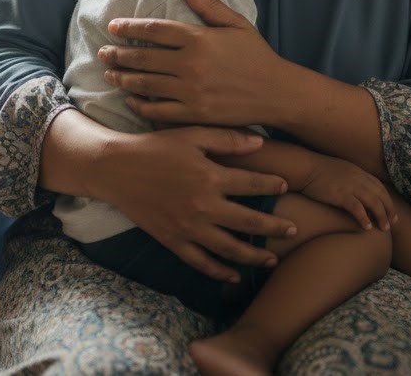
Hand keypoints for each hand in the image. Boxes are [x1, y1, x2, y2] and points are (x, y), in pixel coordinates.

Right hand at [89, 123, 295, 281]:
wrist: (117, 168)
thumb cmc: (156, 146)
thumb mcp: (192, 134)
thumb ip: (227, 139)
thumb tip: (261, 143)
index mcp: (210, 176)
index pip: (252, 183)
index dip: (272, 184)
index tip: (286, 186)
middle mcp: (203, 206)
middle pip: (249, 222)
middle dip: (274, 228)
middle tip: (293, 230)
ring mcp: (188, 228)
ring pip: (230, 249)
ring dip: (254, 256)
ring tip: (272, 259)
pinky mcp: (173, 241)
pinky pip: (201, 263)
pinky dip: (220, 272)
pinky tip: (234, 276)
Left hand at [98, 0, 285, 127]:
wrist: (277, 93)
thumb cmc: (257, 56)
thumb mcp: (236, 24)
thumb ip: (208, 5)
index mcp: (199, 39)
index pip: (154, 30)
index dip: (130, 27)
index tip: (113, 25)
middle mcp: (191, 64)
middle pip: (143, 57)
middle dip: (118, 53)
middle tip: (103, 51)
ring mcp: (191, 91)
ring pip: (145, 84)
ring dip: (123, 78)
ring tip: (110, 73)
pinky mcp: (194, 114)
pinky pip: (158, 109)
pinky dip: (140, 104)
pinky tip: (131, 99)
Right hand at [299, 154, 397, 231]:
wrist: (305, 167)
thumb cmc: (318, 171)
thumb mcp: (339, 170)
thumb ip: (350, 178)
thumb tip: (355, 190)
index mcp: (358, 172)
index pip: (379, 187)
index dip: (387, 200)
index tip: (391, 212)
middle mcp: (358, 178)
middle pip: (380, 195)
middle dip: (389, 210)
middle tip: (393, 224)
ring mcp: (350, 186)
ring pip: (373, 202)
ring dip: (381, 216)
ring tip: (384, 229)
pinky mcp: (340, 195)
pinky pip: (357, 208)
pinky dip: (364, 218)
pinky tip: (367, 228)